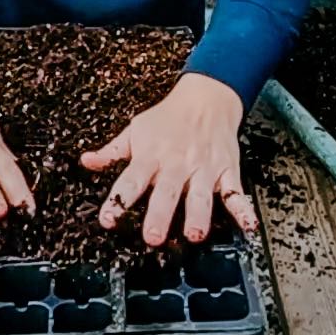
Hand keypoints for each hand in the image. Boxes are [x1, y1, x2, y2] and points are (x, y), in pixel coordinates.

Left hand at [80, 72, 258, 245]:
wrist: (207, 98)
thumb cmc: (168, 118)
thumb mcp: (136, 130)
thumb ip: (112, 151)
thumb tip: (87, 161)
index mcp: (151, 156)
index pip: (131, 180)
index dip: (118, 200)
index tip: (108, 219)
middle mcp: (177, 164)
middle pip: (167, 191)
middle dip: (160, 215)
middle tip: (153, 237)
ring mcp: (203, 168)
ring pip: (201, 195)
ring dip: (198, 215)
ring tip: (194, 234)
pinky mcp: (226, 171)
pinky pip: (236, 192)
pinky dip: (243, 209)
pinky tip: (247, 225)